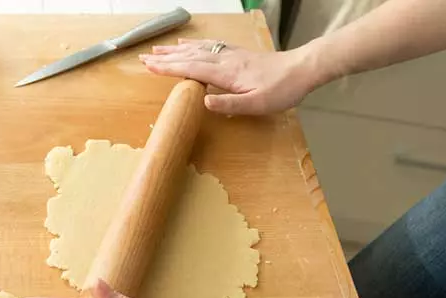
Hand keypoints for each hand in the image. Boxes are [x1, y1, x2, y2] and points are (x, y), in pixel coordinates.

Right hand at [139, 39, 321, 115]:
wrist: (301, 70)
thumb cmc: (281, 91)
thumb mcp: (256, 105)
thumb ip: (229, 104)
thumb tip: (203, 102)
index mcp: (225, 73)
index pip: (190, 69)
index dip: (168, 68)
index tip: (149, 66)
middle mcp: (224, 60)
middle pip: (189, 56)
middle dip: (165, 58)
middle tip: (144, 58)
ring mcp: (230, 54)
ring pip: (197, 49)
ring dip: (176, 50)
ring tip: (158, 50)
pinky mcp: (237, 53)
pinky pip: (209, 46)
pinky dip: (194, 45)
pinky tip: (188, 45)